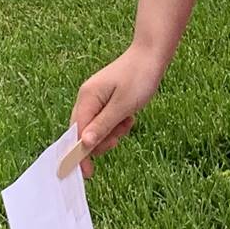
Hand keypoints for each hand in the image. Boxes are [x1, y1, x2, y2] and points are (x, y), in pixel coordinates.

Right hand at [69, 45, 166, 177]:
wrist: (152, 54)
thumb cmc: (139, 77)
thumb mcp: (123, 106)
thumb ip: (103, 126)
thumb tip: (84, 145)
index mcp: (87, 98)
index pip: (77, 133)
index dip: (80, 154)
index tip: (88, 173)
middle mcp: (87, 98)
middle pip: (84, 132)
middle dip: (101, 141)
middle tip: (119, 138)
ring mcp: (96, 98)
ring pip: (97, 128)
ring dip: (111, 132)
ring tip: (128, 122)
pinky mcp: (106, 99)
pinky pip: (106, 120)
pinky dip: (117, 124)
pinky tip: (129, 117)